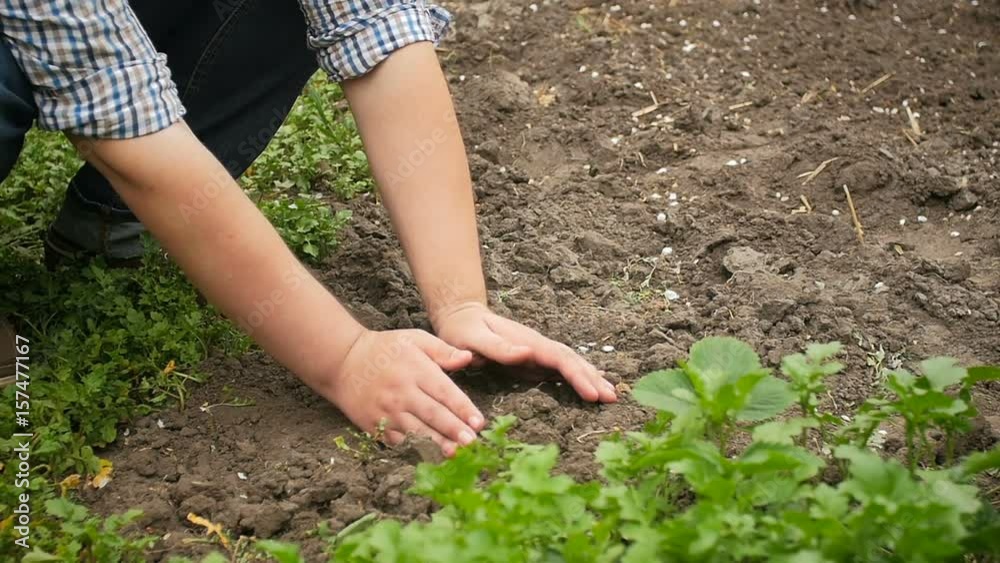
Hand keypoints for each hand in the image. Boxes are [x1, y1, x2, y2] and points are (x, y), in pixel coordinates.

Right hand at [315, 328, 484, 456]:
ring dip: (437, 444)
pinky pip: (397, 441)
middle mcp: (402, 392)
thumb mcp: (415, 339)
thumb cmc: (385, 349)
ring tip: (454, 454)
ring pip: (416, 432)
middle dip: (454, 430)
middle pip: (433, 414)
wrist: (342, 362)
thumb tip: (468, 358)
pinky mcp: (374, 425)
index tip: (479, 422)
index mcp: (416, 370)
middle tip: (472, 443)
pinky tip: (429, 457)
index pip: (445, 392)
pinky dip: (413, 450)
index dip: (463, 408)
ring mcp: (387, 411)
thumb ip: (443, 350)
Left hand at [433, 302, 616, 402]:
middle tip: (613, 398)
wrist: (461, 318)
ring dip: (591, 377)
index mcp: (527, 342)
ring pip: (570, 364)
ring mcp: (538, 353)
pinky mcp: (534, 361)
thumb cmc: (463, 332)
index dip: (577, 376)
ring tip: (611, 394)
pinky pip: (561, 369)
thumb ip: (498, 349)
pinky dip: (580, 376)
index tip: (592, 394)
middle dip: (593, 379)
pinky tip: (593, 385)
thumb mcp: (474, 340)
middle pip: (571, 361)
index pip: (559, 359)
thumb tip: (527, 354)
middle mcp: (537, 346)